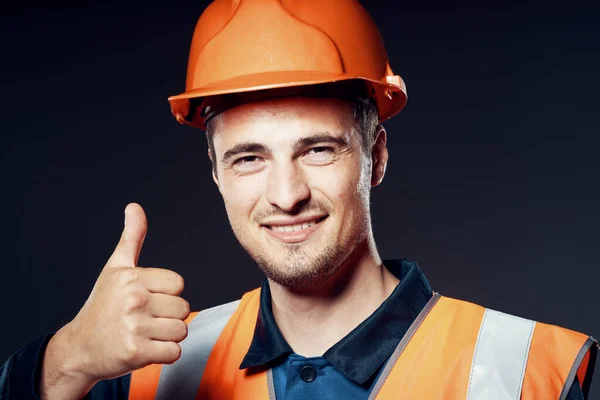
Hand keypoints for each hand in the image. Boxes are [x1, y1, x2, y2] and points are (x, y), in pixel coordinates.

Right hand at [50, 203, 189, 385]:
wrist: (79, 348)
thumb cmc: (102, 306)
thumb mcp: (115, 268)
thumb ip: (132, 238)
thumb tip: (134, 207)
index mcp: (132, 278)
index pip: (179, 284)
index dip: (167, 293)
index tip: (147, 298)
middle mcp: (134, 300)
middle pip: (183, 308)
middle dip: (168, 316)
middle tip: (145, 319)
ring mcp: (135, 328)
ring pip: (181, 331)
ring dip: (167, 336)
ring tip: (145, 334)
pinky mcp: (136, 353)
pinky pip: (174, 352)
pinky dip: (164, 354)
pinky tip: (145, 349)